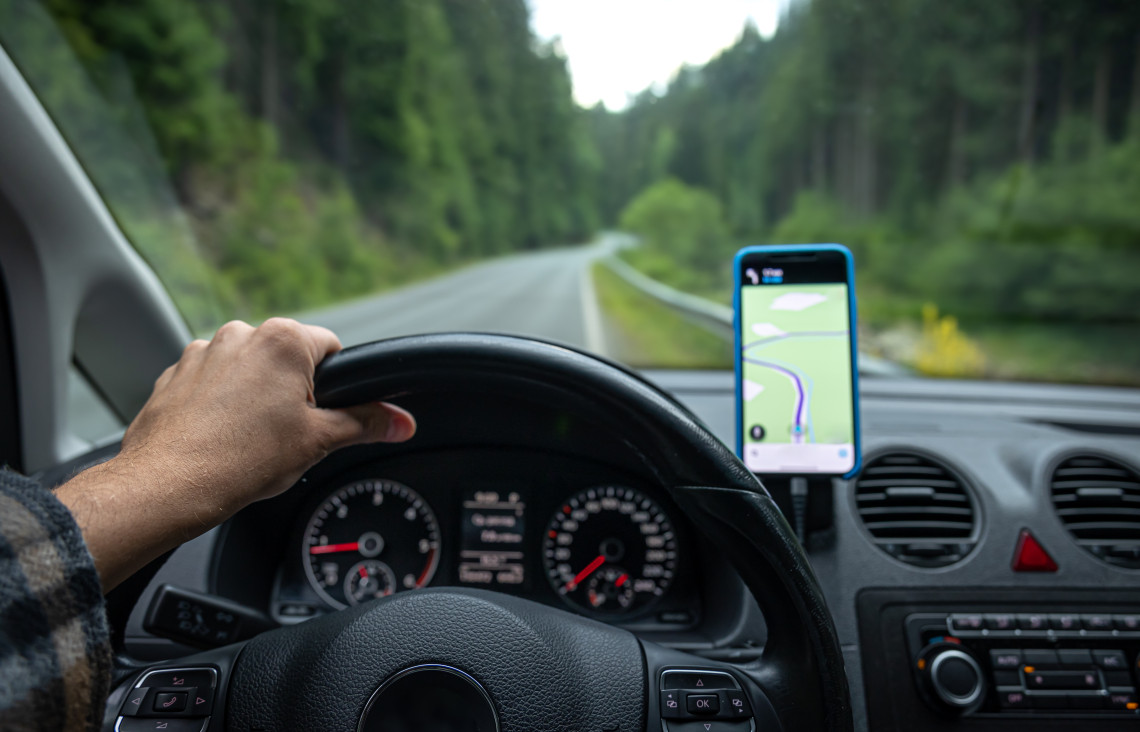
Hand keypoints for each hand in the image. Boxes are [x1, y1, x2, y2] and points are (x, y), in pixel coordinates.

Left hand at [56, 318, 414, 589]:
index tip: (325, 413)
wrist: (169, 485)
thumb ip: (366, 424)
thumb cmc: (241, 460)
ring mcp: (203, 352)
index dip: (335, 384)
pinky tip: (222, 437)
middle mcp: (241, 334)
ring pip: (247, 370)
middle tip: (288, 433)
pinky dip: (220, 404)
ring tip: (251, 439)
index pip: (331, 347)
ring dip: (255, 396)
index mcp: (283, 340)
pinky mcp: (175, 373)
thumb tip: (401, 423)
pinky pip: (211, 382)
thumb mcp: (319, 441)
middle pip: (287, 358)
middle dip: (292, 391)